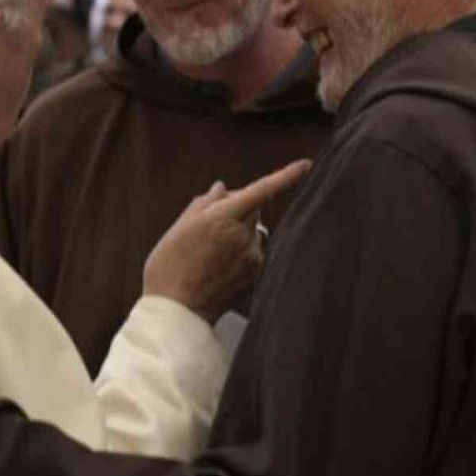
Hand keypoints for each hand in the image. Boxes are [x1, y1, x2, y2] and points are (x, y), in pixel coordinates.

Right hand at [143, 160, 311, 320]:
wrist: (176, 311)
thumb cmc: (169, 266)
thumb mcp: (179, 227)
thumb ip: (205, 203)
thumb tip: (223, 188)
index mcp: (222, 218)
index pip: (261, 191)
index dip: (286, 176)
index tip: (306, 165)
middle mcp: (242, 236)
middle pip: (254, 209)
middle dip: (239, 208)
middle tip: (212, 222)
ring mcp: (251, 258)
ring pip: (253, 233)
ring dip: (240, 232)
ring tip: (211, 252)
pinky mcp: (255, 276)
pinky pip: (253, 254)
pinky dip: (241, 253)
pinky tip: (218, 267)